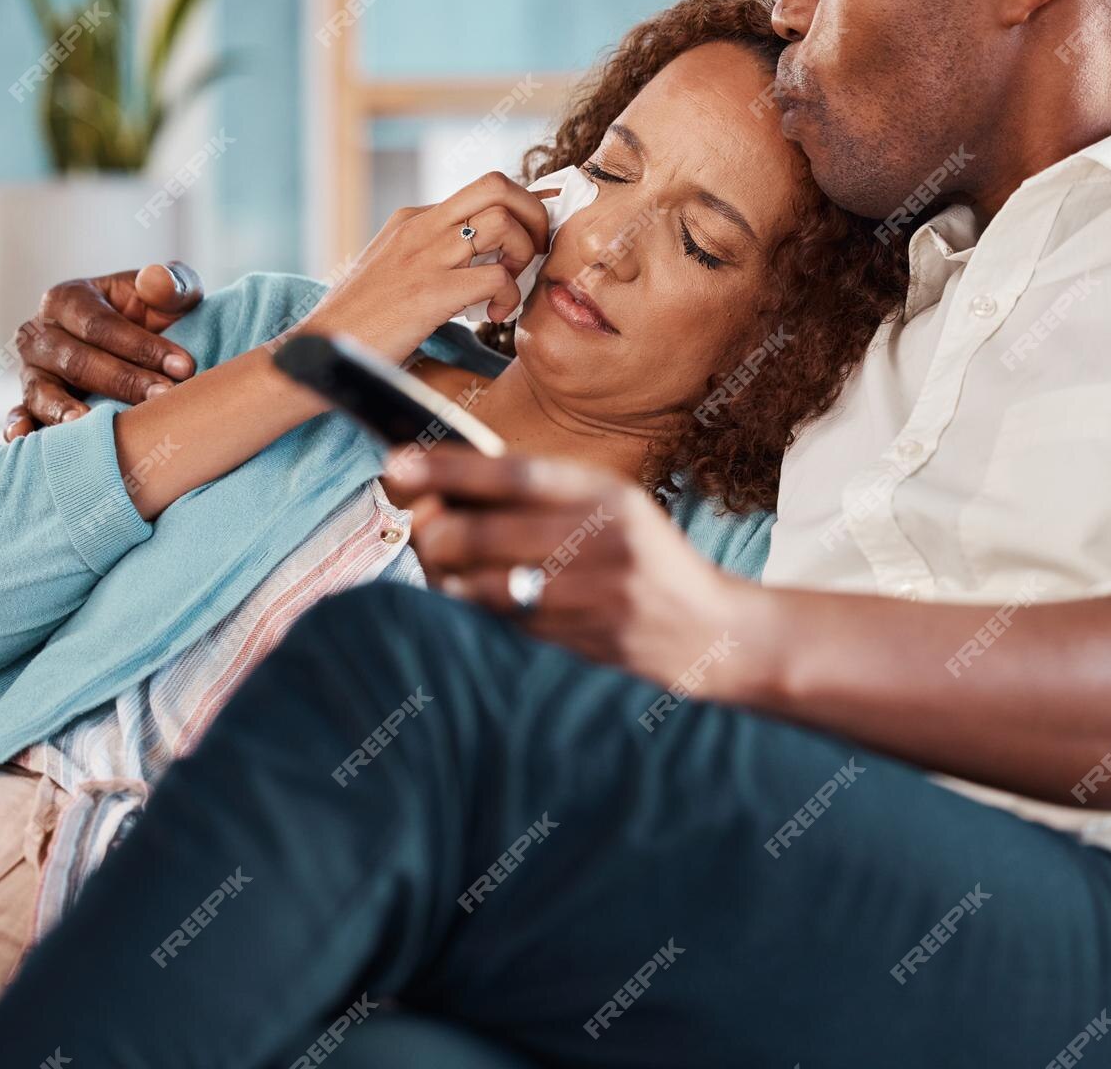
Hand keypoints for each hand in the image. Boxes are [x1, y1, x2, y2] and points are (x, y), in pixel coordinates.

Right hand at [6, 262, 204, 439]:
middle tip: (163, 397)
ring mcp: (31, 371)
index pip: (100, 325)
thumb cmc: (155, 315)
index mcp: (67, 299)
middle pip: (74, 360)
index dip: (141, 346)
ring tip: (90, 424)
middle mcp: (39, 334)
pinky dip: (19, 426)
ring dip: (66, 410)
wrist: (145, 345)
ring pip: (41, 390)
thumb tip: (154, 280)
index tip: (184, 366)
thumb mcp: (169, 294)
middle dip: (122, 380)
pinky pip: (19, 415)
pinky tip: (24, 438)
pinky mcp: (31, 403)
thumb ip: (170, 283)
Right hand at [300, 173, 553, 361]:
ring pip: (502, 223)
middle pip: (498, 186)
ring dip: (522, 255)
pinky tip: (493, 316)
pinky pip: (495, 276)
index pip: (484, 189)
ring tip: (507, 286)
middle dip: (534, 216)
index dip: (521, 210)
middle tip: (535, 253)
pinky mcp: (429, 292)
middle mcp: (421, 228)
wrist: (320, 346)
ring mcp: (424, 257)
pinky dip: (508, 297)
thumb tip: (483, 258)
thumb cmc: (363, 318)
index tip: (532, 238)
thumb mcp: (397, 268)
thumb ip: (434, 255)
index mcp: (414, 219)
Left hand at [390, 447, 761, 702]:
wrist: (717, 635)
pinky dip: (476, 614)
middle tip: (421, 529)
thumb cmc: (647, 563)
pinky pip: (499, 627)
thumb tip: (440, 484)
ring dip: (446, 579)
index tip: (394, 464)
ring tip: (447, 567)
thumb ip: (541, 494)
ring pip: (475, 588)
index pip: (509, 473)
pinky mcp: (580, 645)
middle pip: (474, 535)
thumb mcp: (611, 507)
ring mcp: (590, 597)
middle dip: (430, 534)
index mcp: (605, 494)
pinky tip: (481, 601)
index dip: (444, 469)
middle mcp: (599, 541)